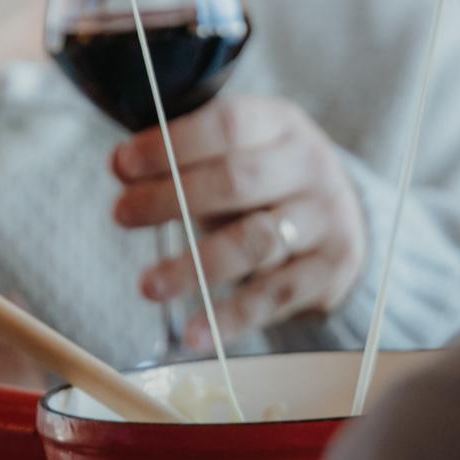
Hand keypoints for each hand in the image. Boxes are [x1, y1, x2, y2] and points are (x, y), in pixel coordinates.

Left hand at [111, 96, 368, 348]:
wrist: (339, 217)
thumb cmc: (266, 179)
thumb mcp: (238, 151)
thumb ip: (185, 158)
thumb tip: (122, 168)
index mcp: (281, 124)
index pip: (226, 126)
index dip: (171, 144)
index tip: (121, 165)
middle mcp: (310, 166)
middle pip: (238, 181)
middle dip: (171, 199)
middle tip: (121, 215)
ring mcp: (325, 218)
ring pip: (255, 242)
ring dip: (195, 266)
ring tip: (149, 285)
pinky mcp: (329, 269)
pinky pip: (273, 296)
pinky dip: (230, 319)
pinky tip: (194, 334)